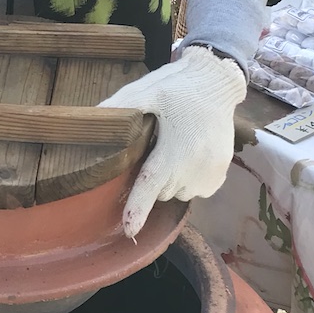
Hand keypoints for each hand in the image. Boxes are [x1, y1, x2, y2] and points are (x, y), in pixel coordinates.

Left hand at [100, 46, 246, 239]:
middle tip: (155, 148)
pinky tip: (188, 156)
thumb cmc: (180, 87)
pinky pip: (197, 190)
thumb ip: (121, 105)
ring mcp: (211, 174)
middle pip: (161, 191)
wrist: (218, 81)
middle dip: (153, 178)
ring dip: (171, 179)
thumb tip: (92, 118)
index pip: (150, 187)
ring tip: (173, 149)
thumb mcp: (147, 91)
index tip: (129, 231)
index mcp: (173, 151)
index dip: (137, 210)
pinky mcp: (221, 174)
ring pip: (178, 193)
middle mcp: (195, 168)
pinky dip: (188, 180)